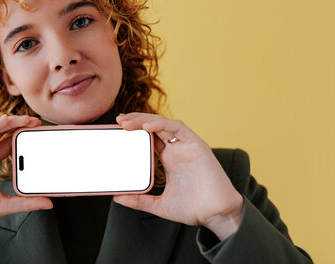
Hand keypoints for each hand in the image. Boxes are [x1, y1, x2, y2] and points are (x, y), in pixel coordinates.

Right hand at [0, 115, 52, 228]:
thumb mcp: (3, 204)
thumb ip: (25, 202)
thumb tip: (49, 204)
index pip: (8, 145)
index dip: (22, 136)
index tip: (38, 132)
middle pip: (1, 134)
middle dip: (18, 126)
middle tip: (36, 122)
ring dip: (9, 123)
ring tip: (25, 119)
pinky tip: (4, 121)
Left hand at [115, 112, 243, 239]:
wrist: (216, 215)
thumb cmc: (193, 208)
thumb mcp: (159, 205)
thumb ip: (139, 200)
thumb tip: (118, 198)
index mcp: (169, 158)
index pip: (149, 137)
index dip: (134, 130)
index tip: (117, 129)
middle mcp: (177, 149)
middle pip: (154, 127)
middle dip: (135, 121)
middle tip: (118, 120)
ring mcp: (187, 146)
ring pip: (163, 124)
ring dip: (145, 120)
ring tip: (128, 122)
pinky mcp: (197, 145)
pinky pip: (179, 128)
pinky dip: (163, 124)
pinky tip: (147, 126)